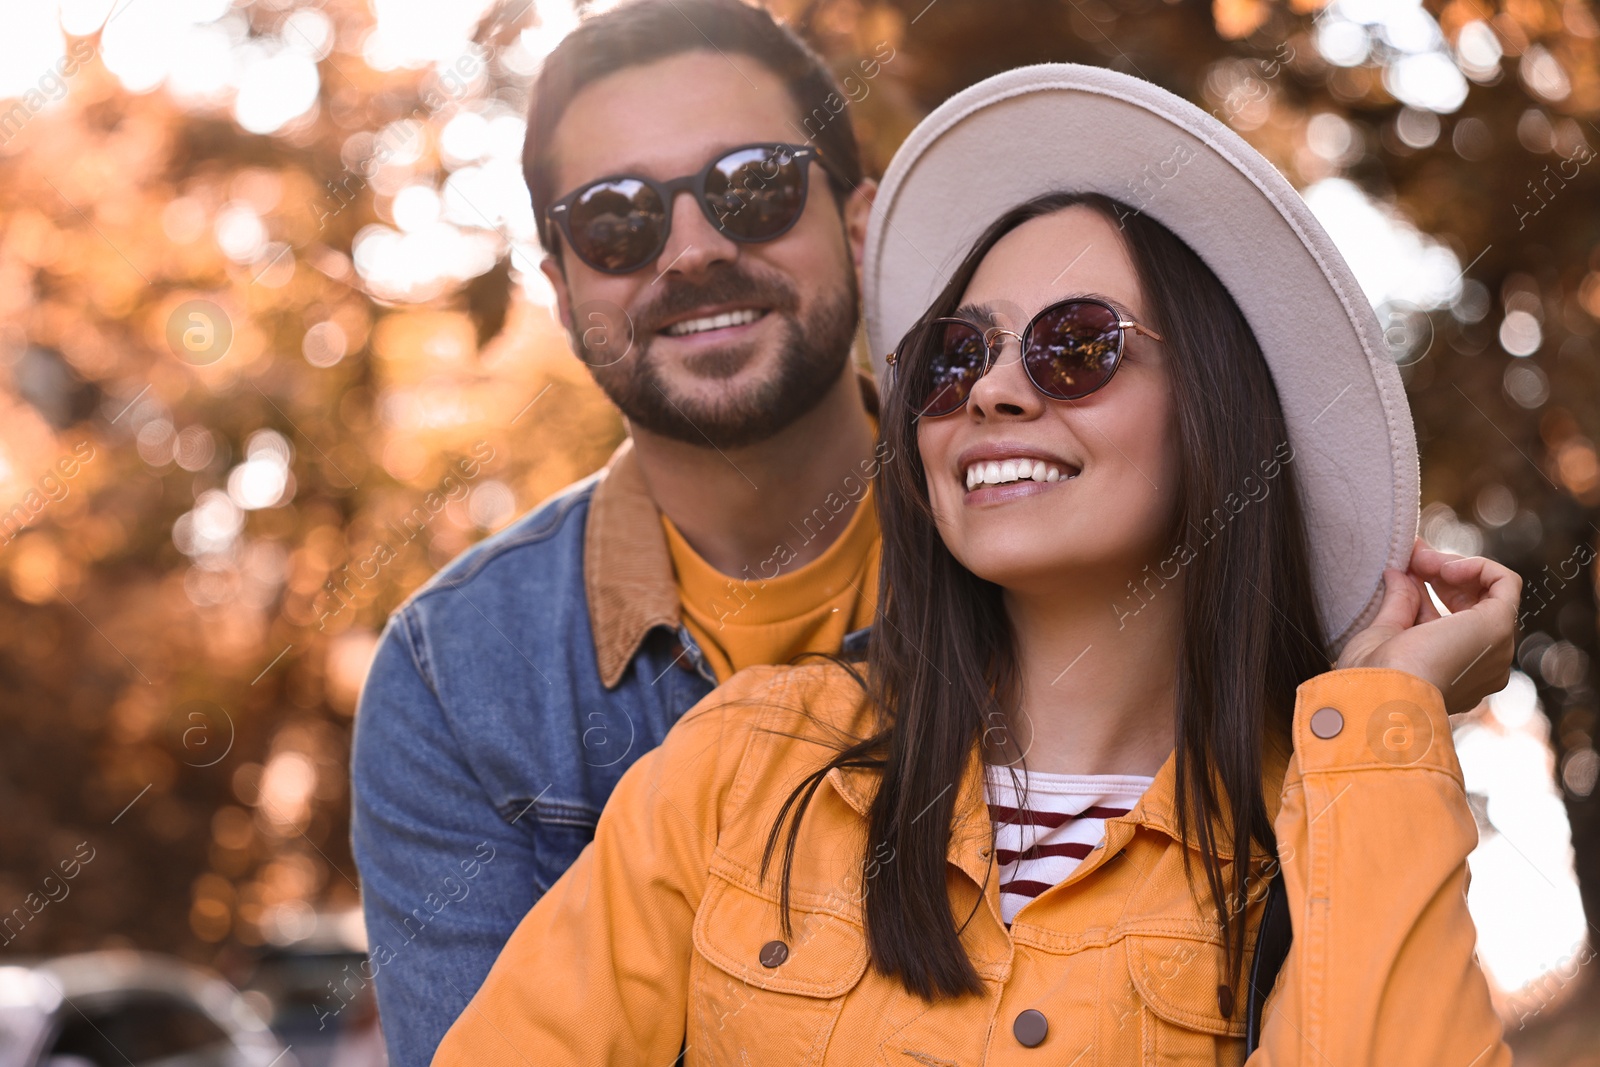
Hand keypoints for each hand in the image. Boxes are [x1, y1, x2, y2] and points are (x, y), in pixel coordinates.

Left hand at [1335, 539, 1521, 714]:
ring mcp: (1494, 648)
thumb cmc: (1374, 677)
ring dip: (1452, 566)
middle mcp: (1481, 664)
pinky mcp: (1497, 629)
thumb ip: (1399, 602)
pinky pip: (1504, 582)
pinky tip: (1444, 566)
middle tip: (1410, 557)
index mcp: (1454, 671)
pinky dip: (1476, 565)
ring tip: (1419, 559)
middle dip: (1440, 573)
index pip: (1449, 617)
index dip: (1428, 587)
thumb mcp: (1384, 633)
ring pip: (1488, 592)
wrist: (1383, 696)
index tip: (1402, 568)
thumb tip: (1399, 573)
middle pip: (1472, 603)